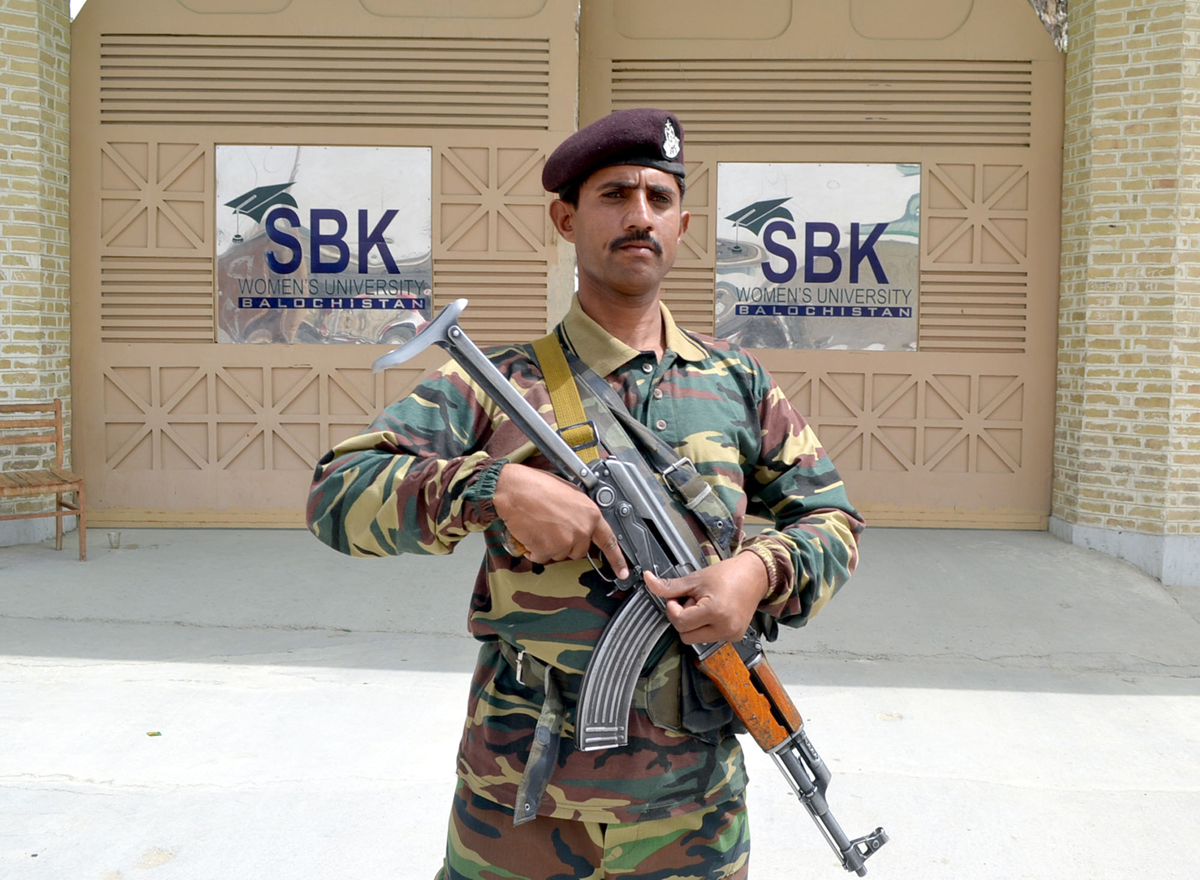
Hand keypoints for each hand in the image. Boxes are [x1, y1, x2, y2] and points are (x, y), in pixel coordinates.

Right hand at [493, 462, 628, 577]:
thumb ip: (580, 511)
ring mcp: (565, 542)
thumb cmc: (536, 486)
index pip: (609, 541)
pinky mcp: (548, 550)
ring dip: (549, 546)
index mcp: (591, 514)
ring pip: (559, 554)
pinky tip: (530, 532)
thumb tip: (581, 521)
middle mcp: (582, 529)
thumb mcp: (570, 493)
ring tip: (539, 525)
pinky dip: (534, 549)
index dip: (616, 559)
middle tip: (552, 526)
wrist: (514, 489)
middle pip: (579, 550)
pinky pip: (542, 557)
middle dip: (566, 543)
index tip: (622, 572)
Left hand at [644, 552, 769, 644]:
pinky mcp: (735, 637)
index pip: (680, 623)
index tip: (677, 598)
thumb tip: (649, 581)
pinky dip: (705, 627)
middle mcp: (725, 627)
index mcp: (715, 612)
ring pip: (696, 639)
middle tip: (692, 601)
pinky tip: (713, 612)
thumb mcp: (695, 579)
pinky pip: (709, 638)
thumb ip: (670, 586)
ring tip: (704, 606)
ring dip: (694, 624)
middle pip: (686, 636)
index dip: (673, 609)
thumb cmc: (728, 574)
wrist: (755, 575)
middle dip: (683, 618)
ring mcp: (731, 634)